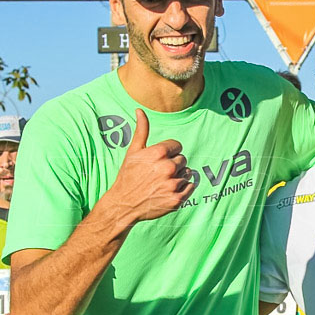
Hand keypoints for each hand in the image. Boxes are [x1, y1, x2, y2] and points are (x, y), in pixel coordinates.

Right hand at [105, 109, 195, 226]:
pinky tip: (168, 191)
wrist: (124, 204)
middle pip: (183, 160)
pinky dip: (182, 189)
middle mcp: (167, 168)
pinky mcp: (177, 200)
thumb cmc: (128, 175)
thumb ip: (141, 130)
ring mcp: (173, 184)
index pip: (177, 146)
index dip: (168, 152)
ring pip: (187, 173)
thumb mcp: (133, 151)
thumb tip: (139, 110)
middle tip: (158, 174)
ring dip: (178, 177)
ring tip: (162, 183)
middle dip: (173, 165)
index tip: (158, 160)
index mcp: (159, 153)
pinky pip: (190, 187)